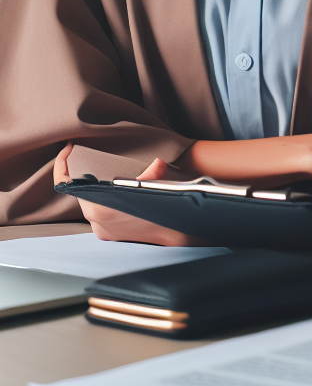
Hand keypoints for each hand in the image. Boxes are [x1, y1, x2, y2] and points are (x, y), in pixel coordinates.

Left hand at [53, 143, 199, 245]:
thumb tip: (158, 163)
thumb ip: (153, 174)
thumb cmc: (164, 212)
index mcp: (99, 207)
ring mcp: (101, 229)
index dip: (63, 164)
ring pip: (90, 200)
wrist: (175, 236)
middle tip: (89, 155)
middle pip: (80, 190)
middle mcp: (95, 220)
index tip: (68, 149)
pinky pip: (99, 211)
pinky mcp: (109, 234)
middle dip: (84, 172)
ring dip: (95, 186)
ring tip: (104, 171)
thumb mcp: (158, 187)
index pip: (67, 183)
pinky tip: (114, 189)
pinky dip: (104, 197)